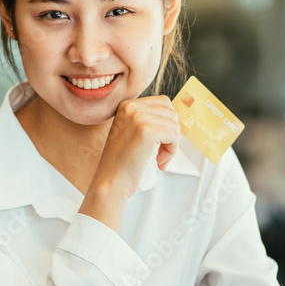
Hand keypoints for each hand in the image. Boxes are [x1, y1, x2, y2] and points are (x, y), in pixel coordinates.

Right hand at [79, 96, 179, 230]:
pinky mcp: (146, 131)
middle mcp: (131, 106)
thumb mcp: (131, 131)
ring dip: (172, 145)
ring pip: (174, 124)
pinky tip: (159, 162)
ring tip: (159, 158)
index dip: (167, 124)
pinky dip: (172, 151)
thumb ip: (148, 119)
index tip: (158, 142)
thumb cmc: (123, 163)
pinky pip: (174, 135)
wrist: (110, 182)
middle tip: (160, 152)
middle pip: (171, 112)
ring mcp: (138, 117)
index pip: (163, 103)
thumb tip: (174, 115)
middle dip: (171, 133)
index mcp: (126, 104)